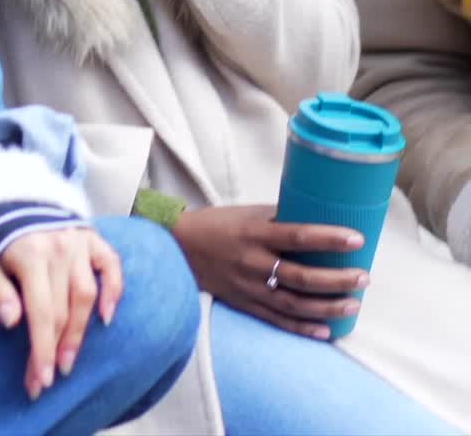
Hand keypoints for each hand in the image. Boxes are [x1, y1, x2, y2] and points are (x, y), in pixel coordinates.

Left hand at [0, 226, 121, 399]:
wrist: (11, 202)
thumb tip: (11, 321)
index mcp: (31, 255)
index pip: (41, 311)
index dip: (42, 349)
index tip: (41, 381)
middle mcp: (59, 248)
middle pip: (63, 309)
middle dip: (57, 349)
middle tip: (51, 379)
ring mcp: (79, 241)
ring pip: (87, 293)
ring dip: (81, 330)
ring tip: (70, 359)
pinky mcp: (93, 237)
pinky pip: (111, 263)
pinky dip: (114, 289)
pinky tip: (107, 316)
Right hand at [173, 204, 367, 339]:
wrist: (180, 248)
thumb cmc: (218, 224)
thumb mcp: (248, 212)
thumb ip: (280, 218)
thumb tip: (317, 218)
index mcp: (254, 233)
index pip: (298, 236)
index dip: (329, 239)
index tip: (357, 239)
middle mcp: (253, 263)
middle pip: (301, 277)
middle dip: (337, 280)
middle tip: (363, 277)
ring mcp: (249, 288)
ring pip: (294, 304)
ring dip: (327, 308)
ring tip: (354, 304)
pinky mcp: (246, 305)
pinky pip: (278, 321)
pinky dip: (303, 328)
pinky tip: (326, 331)